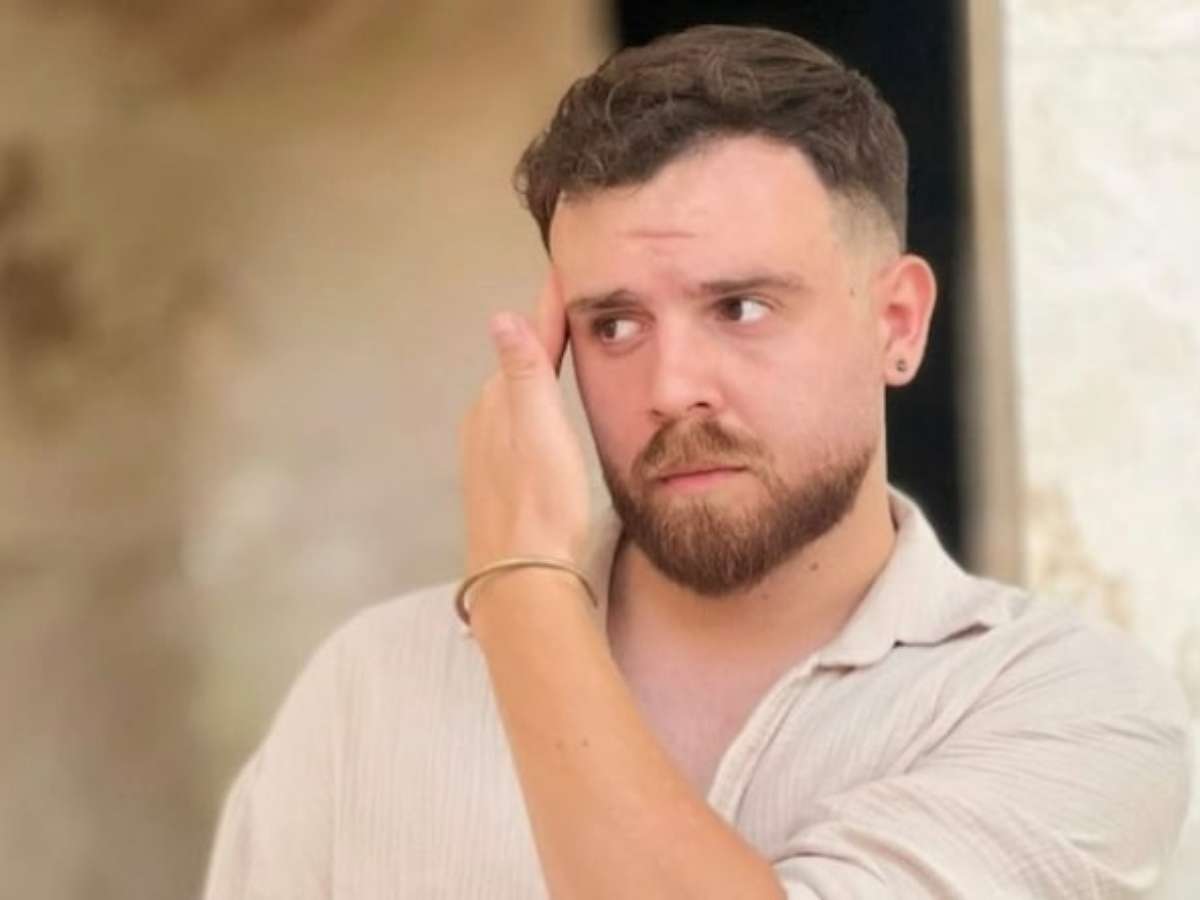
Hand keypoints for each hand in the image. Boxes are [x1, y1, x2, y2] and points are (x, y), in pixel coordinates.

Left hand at [460, 271, 589, 573]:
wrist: (522, 577)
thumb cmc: (539, 503)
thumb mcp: (537, 428)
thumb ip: (523, 373)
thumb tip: (501, 317)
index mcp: (496, 404)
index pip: (528, 344)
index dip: (550, 311)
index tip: (565, 274)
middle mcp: (484, 424)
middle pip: (520, 369)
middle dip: (544, 338)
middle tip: (572, 307)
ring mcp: (487, 456)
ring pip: (516, 400)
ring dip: (538, 375)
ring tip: (563, 354)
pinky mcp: (498, 483)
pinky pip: (517, 428)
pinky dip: (534, 409)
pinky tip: (544, 420)